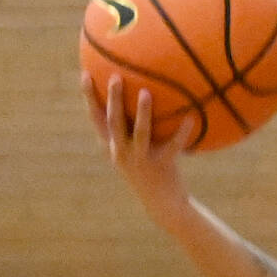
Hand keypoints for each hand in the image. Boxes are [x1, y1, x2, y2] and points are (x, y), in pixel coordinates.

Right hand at [83, 73, 193, 218]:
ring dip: (143, 113)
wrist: (160, 202)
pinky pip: (173, 146)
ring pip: (140, 133)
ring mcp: (140, 160)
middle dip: (113, 99)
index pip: (96, 118)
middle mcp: (121, 152)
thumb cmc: (147, 168)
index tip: (85, 74)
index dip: (89, 97)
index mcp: (112, 146)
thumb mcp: (133, 149)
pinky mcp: (162, 165)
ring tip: (146, 92)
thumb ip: (130, 126)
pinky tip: (191, 117)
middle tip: (115, 77)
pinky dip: (182, 132)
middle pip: (114, 122)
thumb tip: (140, 89)